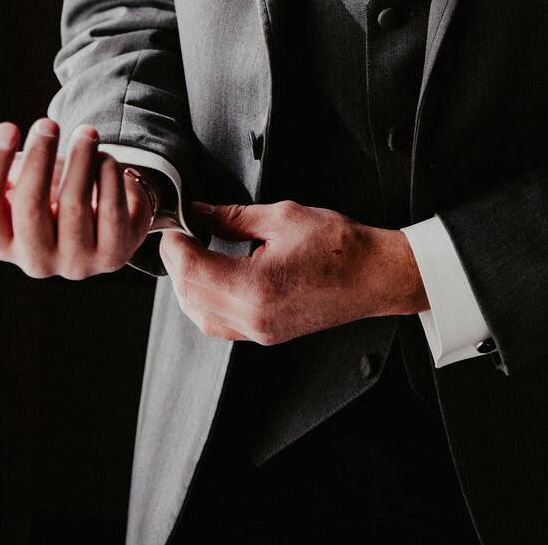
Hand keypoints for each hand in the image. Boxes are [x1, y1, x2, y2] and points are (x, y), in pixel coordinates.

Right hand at [0, 118, 156, 278]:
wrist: (103, 208)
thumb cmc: (47, 190)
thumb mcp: (7, 184)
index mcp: (1, 242)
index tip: (7, 126)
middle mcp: (35, 261)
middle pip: (29, 210)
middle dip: (39, 160)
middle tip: (47, 123)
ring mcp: (77, 263)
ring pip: (75, 208)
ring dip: (80, 161)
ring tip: (85, 133)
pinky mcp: (115, 255)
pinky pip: (113, 214)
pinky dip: (109, 178)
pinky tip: (106, 158)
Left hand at [159, 199, 428, 343]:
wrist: (374, 275)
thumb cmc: (339, 247)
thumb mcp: (282, 216)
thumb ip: (232, 216)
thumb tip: (200, 212)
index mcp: (255, 288)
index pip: (190, 270)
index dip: (174, 243)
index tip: (174, 223)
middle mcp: (253, 318)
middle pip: (189, 295)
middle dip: (176, 261)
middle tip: (180, 231)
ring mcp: (259, 332)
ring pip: (199, 315)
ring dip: (187, 284)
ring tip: (192, 250)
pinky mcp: (266, 335)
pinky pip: (219, 324)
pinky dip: (205, 300)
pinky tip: (210, 275)